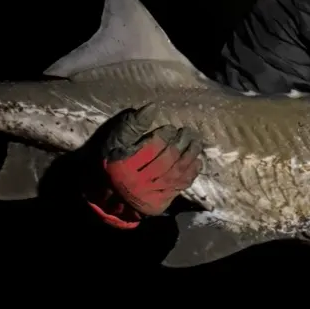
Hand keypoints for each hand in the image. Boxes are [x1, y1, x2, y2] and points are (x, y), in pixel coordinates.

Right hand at [85, 106, 201, 228]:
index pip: (153, 146)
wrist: (111, 194)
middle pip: (167, 159)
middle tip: (189, 132)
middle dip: (182, 143)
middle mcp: (139, 180)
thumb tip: (153, 107)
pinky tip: (197, 162)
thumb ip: (132, 124)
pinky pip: (180, 186)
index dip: (166, 135)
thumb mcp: (116, 140)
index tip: (172, 128)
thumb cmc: (114, 160)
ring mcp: (151, 192)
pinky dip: (191, 173)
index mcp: (126, 162)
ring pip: (176, 172)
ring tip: (196, 143)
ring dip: (191, 156)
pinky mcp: (161, 201)